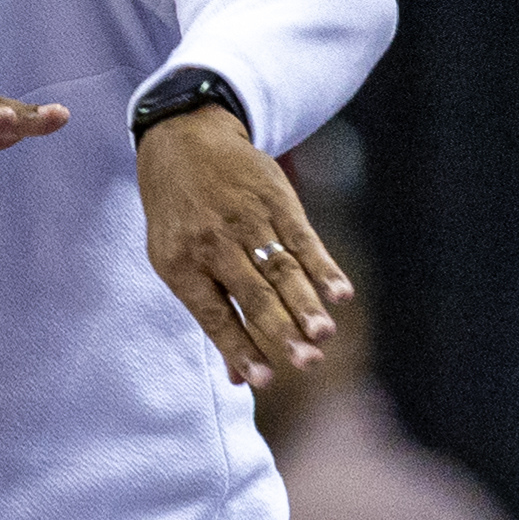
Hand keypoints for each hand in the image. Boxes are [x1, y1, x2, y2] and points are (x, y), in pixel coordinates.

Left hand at [136, 109, 346, 388]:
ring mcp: (245, 219)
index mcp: (180, 265)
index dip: (240, 347)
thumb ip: (213, 316)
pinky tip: (341, 293)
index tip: (265, 380)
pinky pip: (302, 238)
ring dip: (306, 303)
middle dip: (281, 330)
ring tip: (324, 333)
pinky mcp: (275, 199)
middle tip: (308, 363)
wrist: (184, 139)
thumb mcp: (177, 260)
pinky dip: (323, 267)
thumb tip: (238, 380)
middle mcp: (212, 244)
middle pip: (253, 294)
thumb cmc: (181, 215)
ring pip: (281, 269)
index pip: (213, 315)